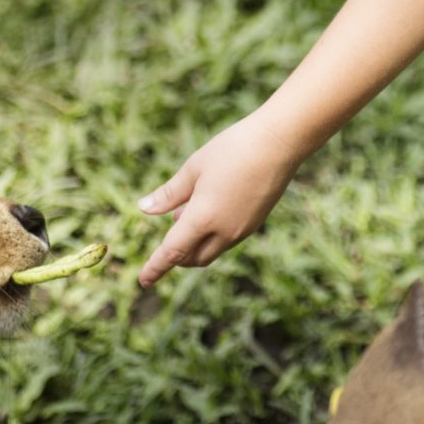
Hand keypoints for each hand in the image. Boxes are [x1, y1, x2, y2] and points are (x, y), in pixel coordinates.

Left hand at [135, 115, 303, 286]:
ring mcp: (243, 230)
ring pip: (212, 250)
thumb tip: (144, 208)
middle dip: (178, 254)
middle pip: (194, 258)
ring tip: (186, 212)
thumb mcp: (193, 169)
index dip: (156, 267)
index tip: (144, 280)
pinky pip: (228, 239)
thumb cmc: (231, 150)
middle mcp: (224, 232)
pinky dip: (213, 234)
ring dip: (195, 242)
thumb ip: (168, 194)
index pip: (173, 252)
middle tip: (170, 227)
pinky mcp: (255, 223)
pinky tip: (210, 207)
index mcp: (203, 218)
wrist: (279, 143)